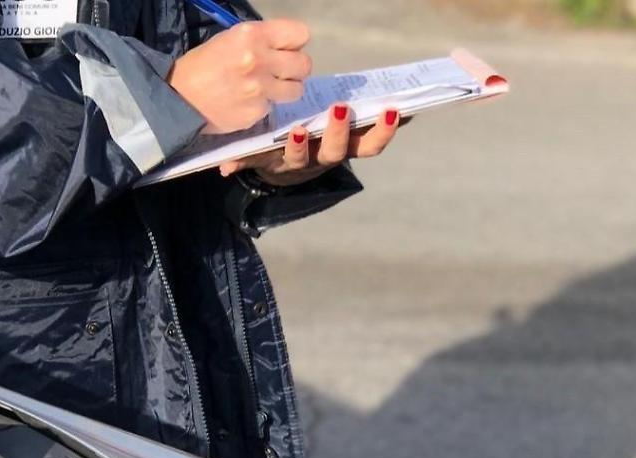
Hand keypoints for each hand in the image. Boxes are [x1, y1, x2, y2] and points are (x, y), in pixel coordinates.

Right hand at [168, 20, 311, 133]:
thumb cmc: (203, 65)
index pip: (300, 35)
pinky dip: (263, 106)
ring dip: (285, 89)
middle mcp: (259, 60)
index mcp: (252, 35)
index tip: (284, 50)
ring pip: (297, 89)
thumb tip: (288, 49)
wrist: (178, 98)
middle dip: (295, 68)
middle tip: (280, 72)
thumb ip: (262, 41)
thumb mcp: (231, 39)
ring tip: (265, 89)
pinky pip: (273, 108)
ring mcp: (260, 89)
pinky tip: (245, 102)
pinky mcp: (257, 113)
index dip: (294, 43)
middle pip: (304, 64)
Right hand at [219, 104, 402, 186]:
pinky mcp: (361, 142)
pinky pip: (381, 135)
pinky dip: (396, 124)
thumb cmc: (272, 152)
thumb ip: (241, 159)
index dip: (298, 147)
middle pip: (336, 151)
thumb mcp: (256, 157)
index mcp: (297, 160)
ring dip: (380, 132)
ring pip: (366, 147)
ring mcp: (346, 152)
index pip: (298, 157)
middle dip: (339, 132)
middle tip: (340, 110)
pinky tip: (412, 110)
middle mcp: (324, 158)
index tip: (296, 132)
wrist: (291, 165)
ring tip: (390, 110)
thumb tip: (222, 168)